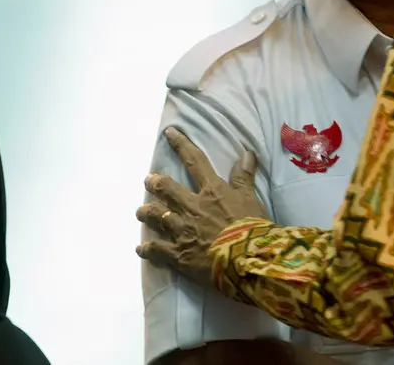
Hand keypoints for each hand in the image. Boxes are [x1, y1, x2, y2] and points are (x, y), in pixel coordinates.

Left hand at [136, 127, 267, 282]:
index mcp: (211, 192)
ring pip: (156, 217)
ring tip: (140, 212)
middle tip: (148, 180)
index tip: (169, 133)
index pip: (195, 162)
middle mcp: (192, 208)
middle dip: (155, 184)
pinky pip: (157, 250)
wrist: (247, 260)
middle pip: (166, 190)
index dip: (181, 145)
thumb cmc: (252, 228)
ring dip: (146, 213)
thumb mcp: (251, 199)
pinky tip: (140, 248)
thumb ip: (244, 178)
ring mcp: (182, 231)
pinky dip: (147, 248)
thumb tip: (247, 153)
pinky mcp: (178, 255)